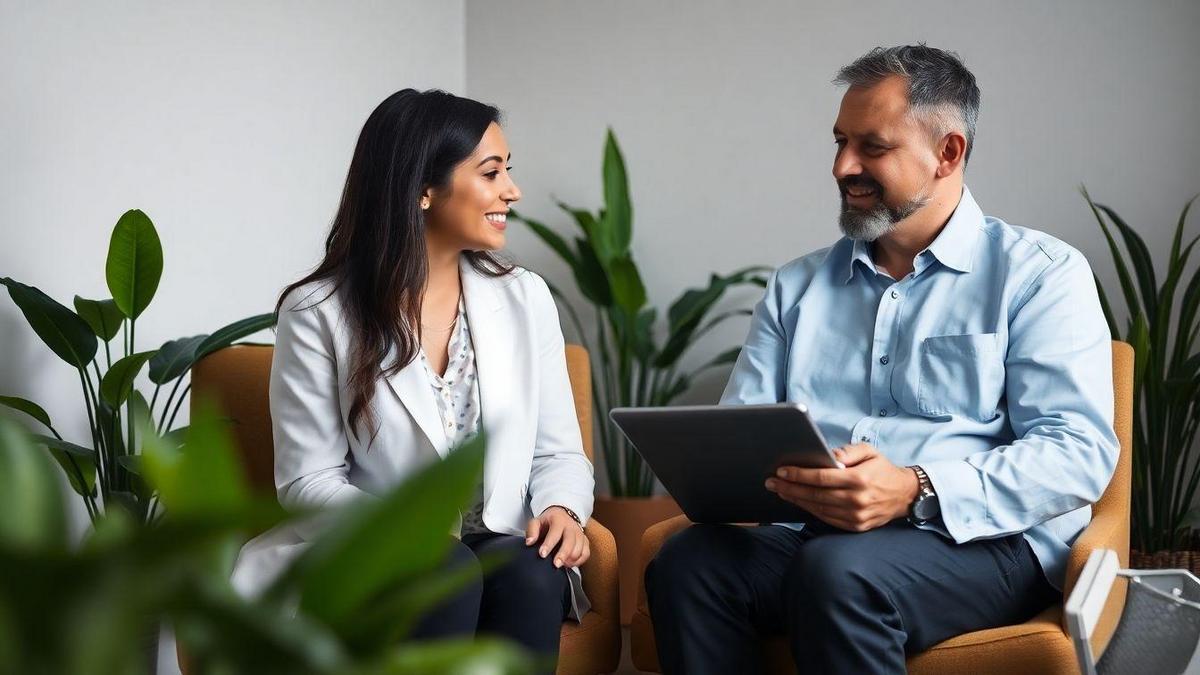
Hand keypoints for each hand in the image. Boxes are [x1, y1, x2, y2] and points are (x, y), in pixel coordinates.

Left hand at [525, 506, 589, 567]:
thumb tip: (529, 542)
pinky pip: (586, 553)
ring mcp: (580, 534)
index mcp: (558, 520)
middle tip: (556, 564)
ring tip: (562, 564)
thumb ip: (532, 530)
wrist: (563, 515)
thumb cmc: (549, 521)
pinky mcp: (585, 541)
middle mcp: (571, 526)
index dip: (549, 544)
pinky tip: (570, 564)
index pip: (555, 532)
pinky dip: (579, 561)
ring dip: (572, 559)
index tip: (542, 554)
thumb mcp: (537, 521)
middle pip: (570, 541)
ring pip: (580, 548)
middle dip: (563, 554)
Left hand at [764, 443, 918, 531]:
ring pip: (818, 508)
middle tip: (771, 482)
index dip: (799, 475)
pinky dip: (810, 510)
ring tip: (780, 491)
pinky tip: (798, 501)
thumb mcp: (869, 451)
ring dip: (796, 500)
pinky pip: (826, 518)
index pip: (821, 477)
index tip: (781, 471)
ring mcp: (856, 516)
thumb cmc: (882, 469)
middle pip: (815, 495)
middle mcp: (856, 500)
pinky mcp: (855, 526)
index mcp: (858, 479)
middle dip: (789, 488)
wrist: (905, 495)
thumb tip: (828, 455)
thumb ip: (848, 451)